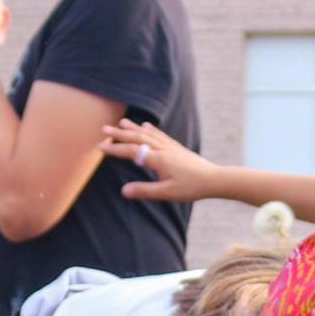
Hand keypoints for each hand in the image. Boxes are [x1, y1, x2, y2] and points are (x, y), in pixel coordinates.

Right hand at [99, 119, 226, 202]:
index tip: (100, 147)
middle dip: (119, 134)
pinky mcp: (177, 148)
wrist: (214, 179)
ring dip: (132, 129)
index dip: (115, 149)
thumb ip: (144, 190)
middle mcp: (163, 149)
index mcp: (158, 159)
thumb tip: (123, 191)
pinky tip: (145, 126)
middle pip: (137, 139)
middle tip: (104, 129)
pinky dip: (150, 130)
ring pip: (148, 134)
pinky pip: (160, 136)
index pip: (131, 152)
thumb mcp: (167, 193)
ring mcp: (170, 147)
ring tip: (121, 123)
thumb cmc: (191, 188)